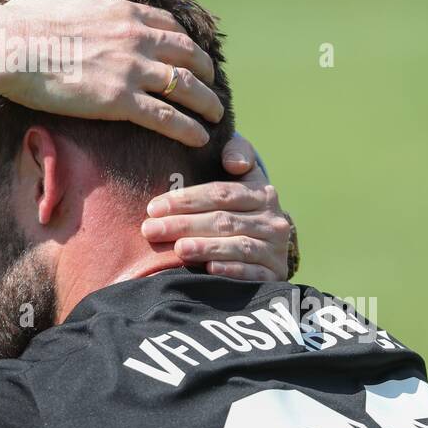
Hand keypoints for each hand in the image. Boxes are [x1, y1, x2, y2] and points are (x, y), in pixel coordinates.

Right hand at [0, 0, 224, 146]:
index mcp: (123, 11)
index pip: (171, 27)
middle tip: (211, 86)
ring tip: (216, 116)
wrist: (7, 47)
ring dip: (207, 103)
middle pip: (188, 55)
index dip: (187, 44)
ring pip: (186, 87)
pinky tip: (199, 137)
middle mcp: (136, 38)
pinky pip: (167, 117)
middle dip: (205, 72)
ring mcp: (131, 69)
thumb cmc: (22, 19)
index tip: (192, 57)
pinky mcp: (120, 100)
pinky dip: (188, 128)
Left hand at [141, 133, 295, 280]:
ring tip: (178, 249)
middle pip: (223, 221)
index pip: (221, 194)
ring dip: (206, 247)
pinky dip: (232, 270)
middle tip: (150, 230)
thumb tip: (233, 162)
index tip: (153, 208)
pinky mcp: (275, 274)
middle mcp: (272, 220)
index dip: (186, 199)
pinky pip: (254, 273)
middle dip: (183, 225)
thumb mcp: (242, 176)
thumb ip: (236, 153)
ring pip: (238, 247)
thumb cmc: (239, 206)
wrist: (268, 245)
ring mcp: (276, 250)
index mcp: (262, 193)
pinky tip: (210, 269)